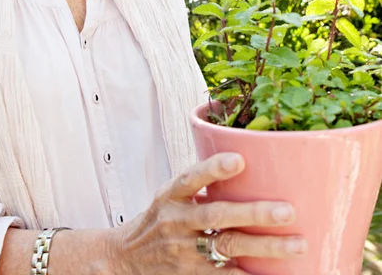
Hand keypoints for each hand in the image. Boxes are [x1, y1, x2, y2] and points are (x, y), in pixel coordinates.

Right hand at [108, 152, 306, 274]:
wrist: (126, 258)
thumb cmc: (160, 218)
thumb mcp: (170, 195)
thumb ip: (199, 184)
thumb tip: (248, 163)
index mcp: (171, 195)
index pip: (191, 177)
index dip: (214, 168)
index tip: (240, 159)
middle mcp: (176, 221)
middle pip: (217, 216)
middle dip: (254, 213)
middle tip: (288, 211)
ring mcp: (183, 251)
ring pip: (227, 248)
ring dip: (264, 248)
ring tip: (296, 245)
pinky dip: (250, 274)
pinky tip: (274, 273)